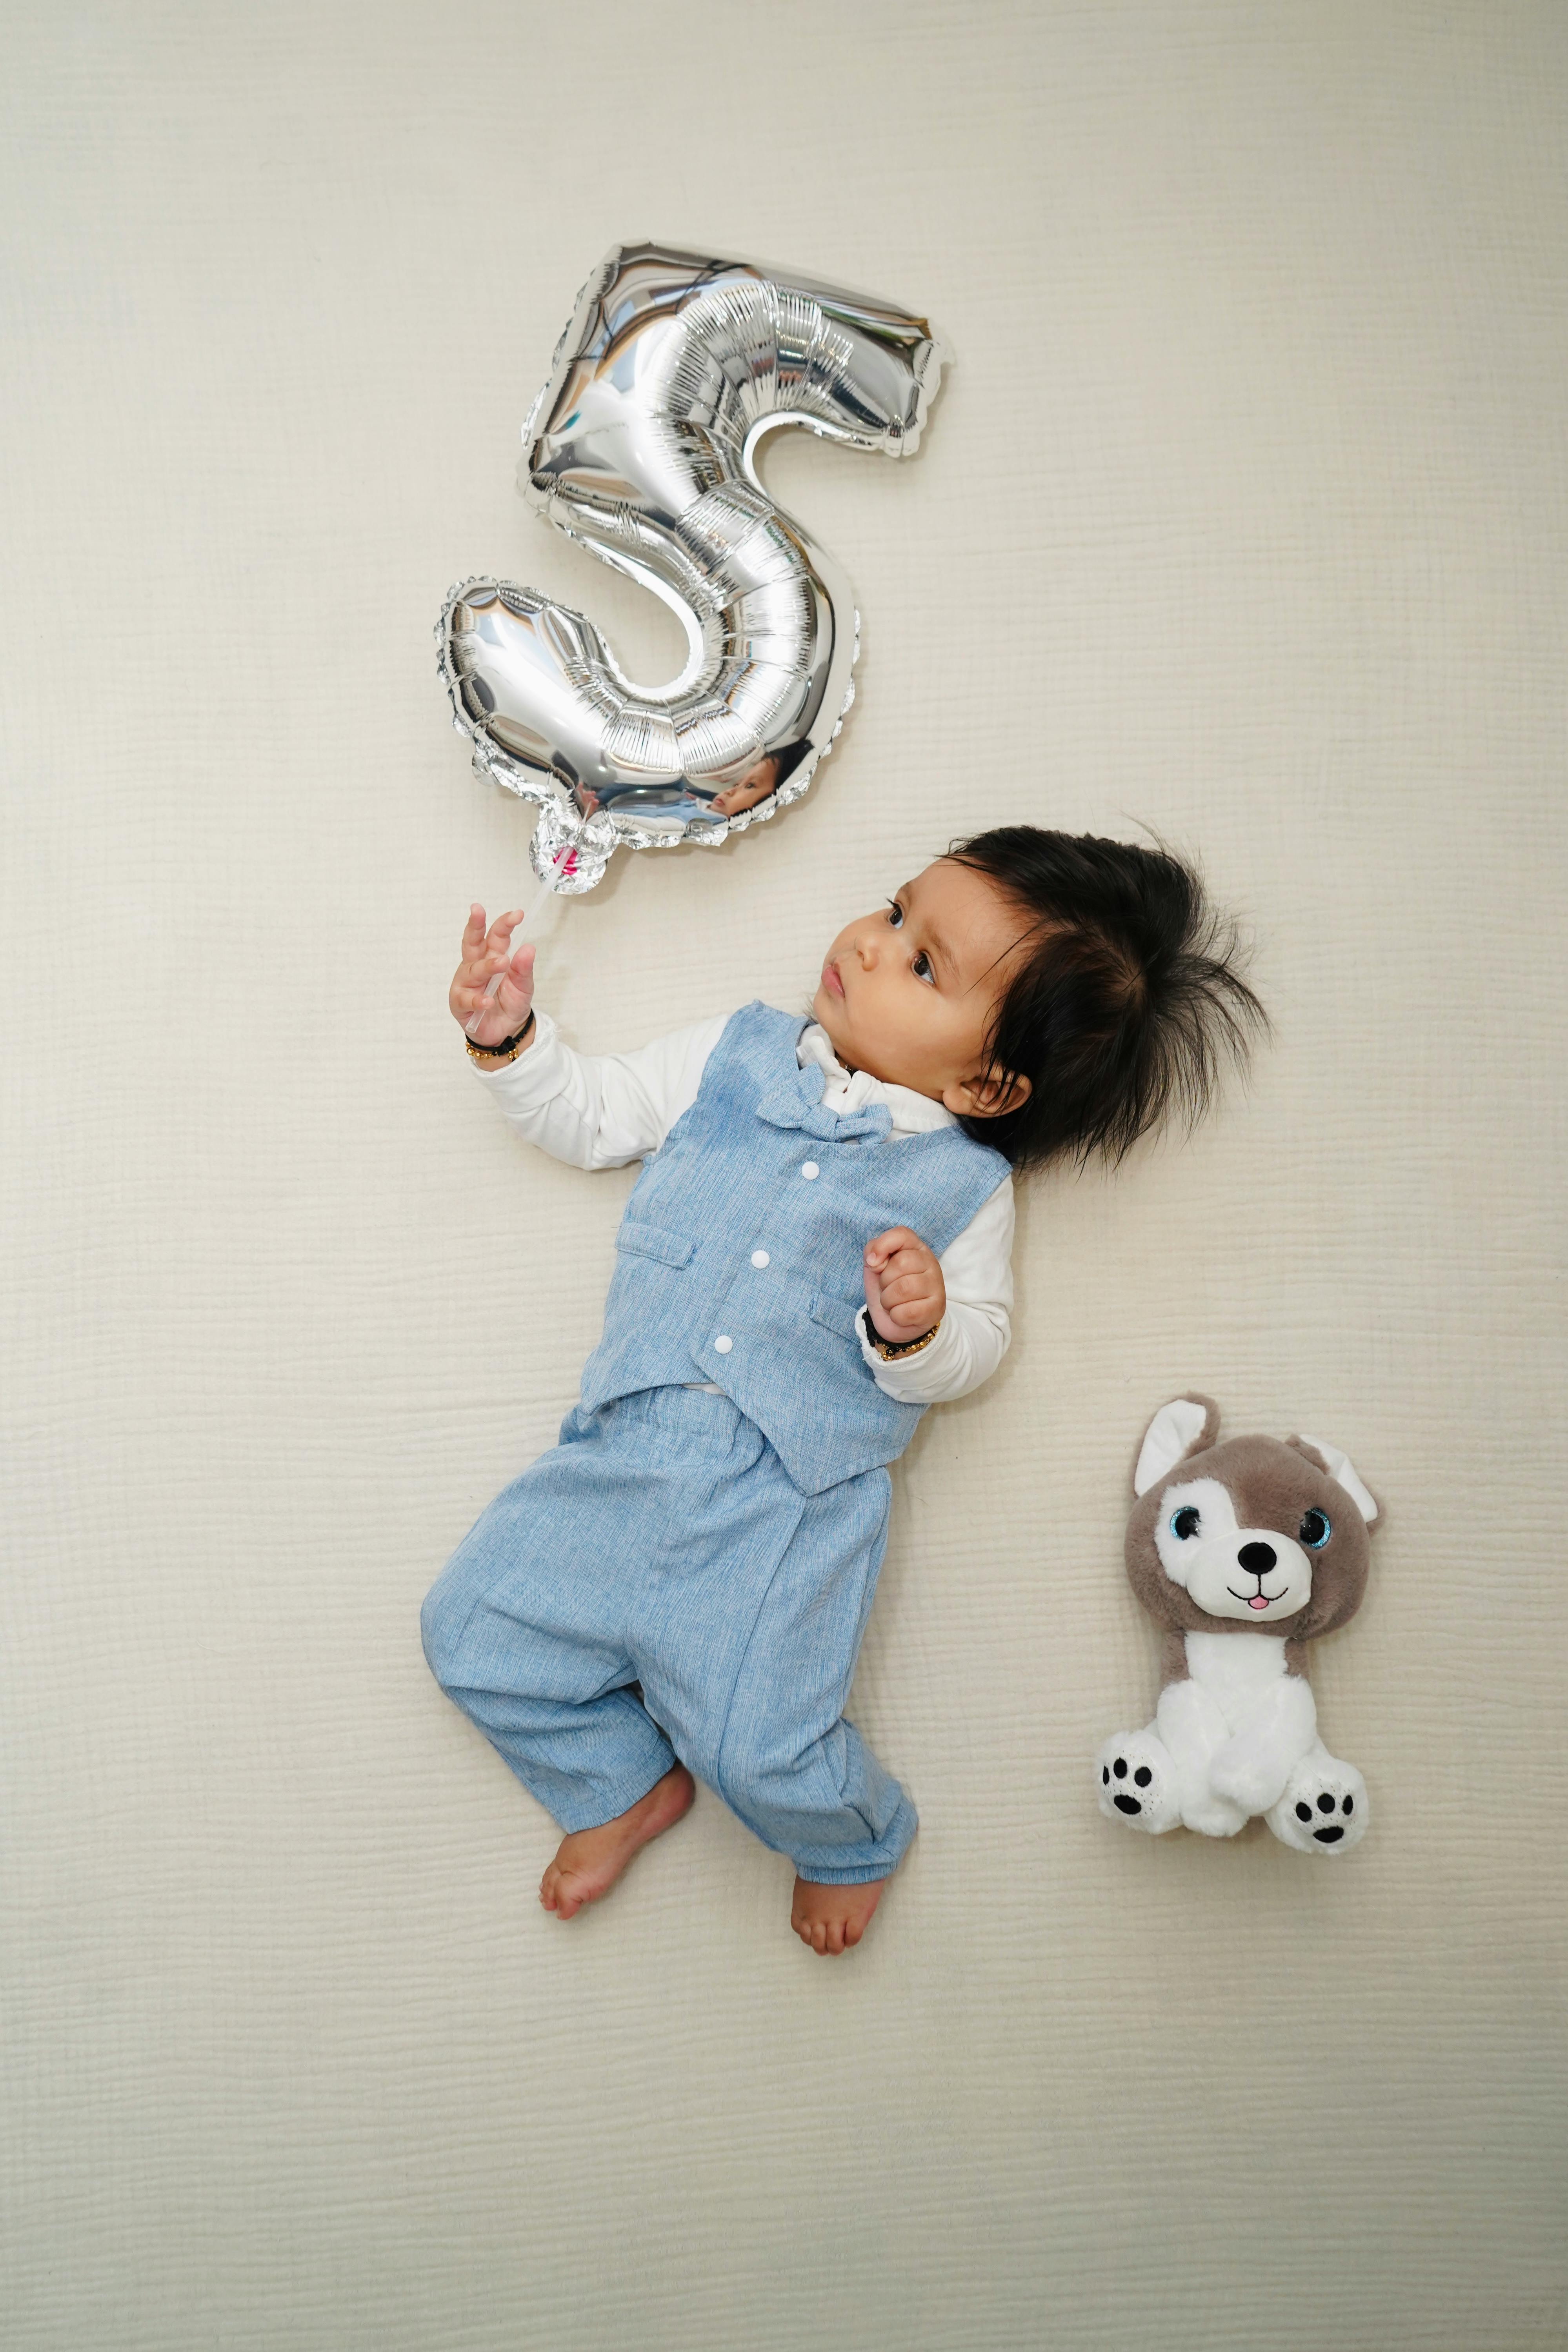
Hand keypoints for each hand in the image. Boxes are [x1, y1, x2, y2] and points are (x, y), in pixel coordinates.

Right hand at [450, 903, 535, 1048]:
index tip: (517, 914)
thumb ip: (524, 969)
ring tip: (502, 964)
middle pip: (473, 942)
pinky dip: (478, 1000)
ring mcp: (466, 983)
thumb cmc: (511, 1003)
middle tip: (478, 911)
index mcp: (492, 956)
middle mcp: (475, 965)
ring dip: (487, 966)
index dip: (504, 924)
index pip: (495, 936)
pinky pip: (466, 999)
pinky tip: (488, 1001)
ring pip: (472, 970)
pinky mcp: (459, 1003)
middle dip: (474, 925)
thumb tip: (528, 948)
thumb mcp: (524, 986)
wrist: (507, 1031)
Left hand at [863, 1226, 944, 1343]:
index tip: (873, 1263)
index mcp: (916, 1248)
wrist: (899, 1322)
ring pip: (903, 1289)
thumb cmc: (888, 1288)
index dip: (882, 1246)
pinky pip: (907, 1312)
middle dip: (884, 1281)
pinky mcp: (937, 1309)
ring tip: (893, 1303)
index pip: (902, 1234)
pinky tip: (901, 1314)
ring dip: (888, 1300)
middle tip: (888, 1289)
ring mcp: (937, 1286)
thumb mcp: (875, 1266)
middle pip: (900, 1264)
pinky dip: (896, 1316)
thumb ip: (872, 1250)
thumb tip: (875, 1260)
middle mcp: (931, 1263)